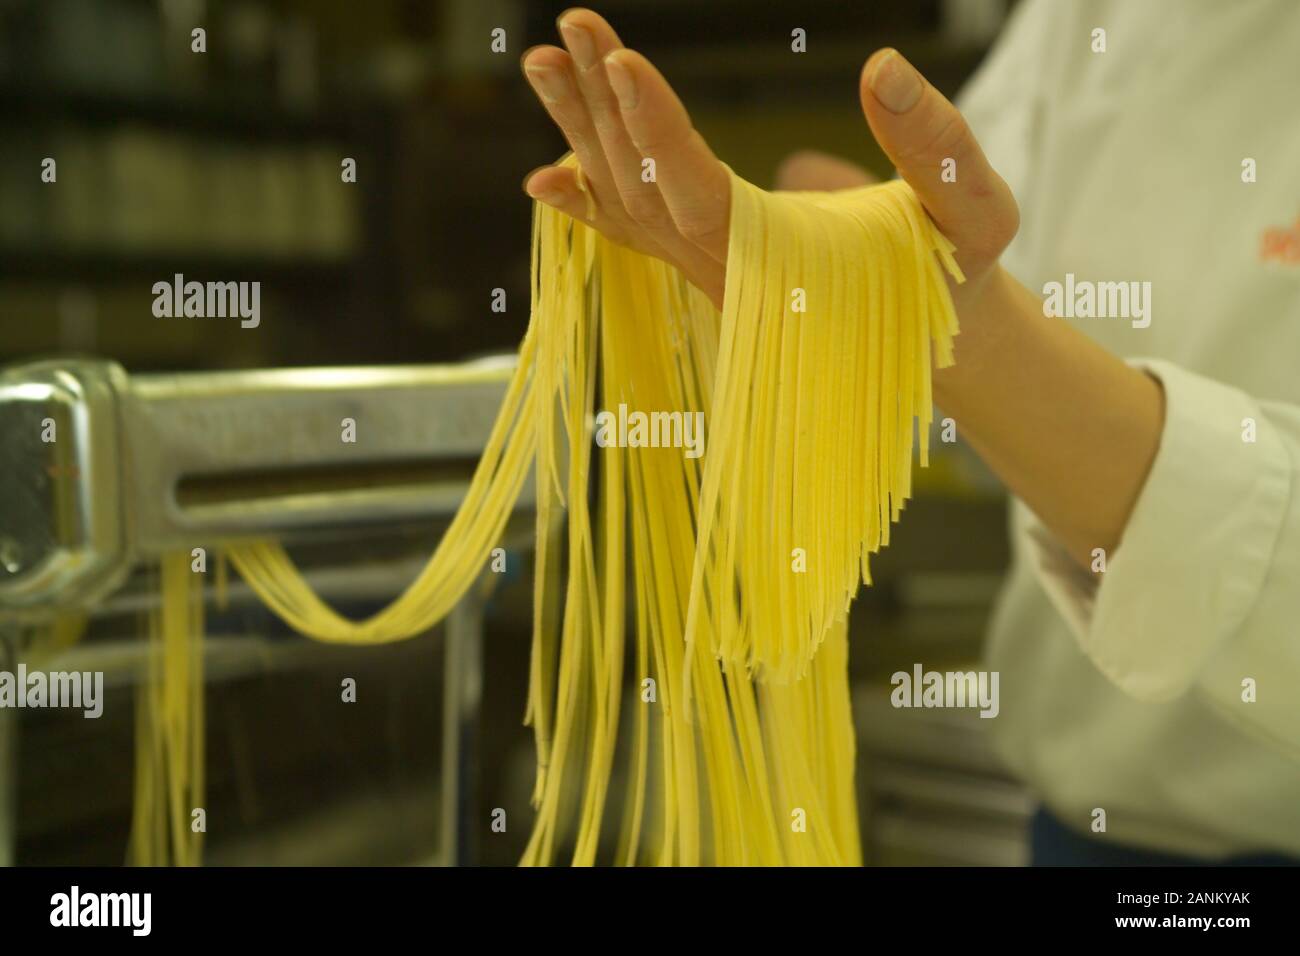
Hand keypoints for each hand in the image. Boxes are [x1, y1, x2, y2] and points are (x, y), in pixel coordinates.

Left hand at [521, 9, 1019, 308]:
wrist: (930, 339)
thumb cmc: (952, 277)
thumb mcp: (972, 212)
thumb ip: (938, 148)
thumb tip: (881, 67)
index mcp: (781, 265)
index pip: (699, 196)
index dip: (658, 132)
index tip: (622, 62)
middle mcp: (725, 275)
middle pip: (643, 191)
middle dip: (602, 107)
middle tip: (569, 31)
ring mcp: (706, 273)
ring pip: (629, 204)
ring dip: (584, 131)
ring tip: (544, 61)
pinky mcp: (706, 264)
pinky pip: (635, 234)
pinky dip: (588, 202)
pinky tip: (544, 174)